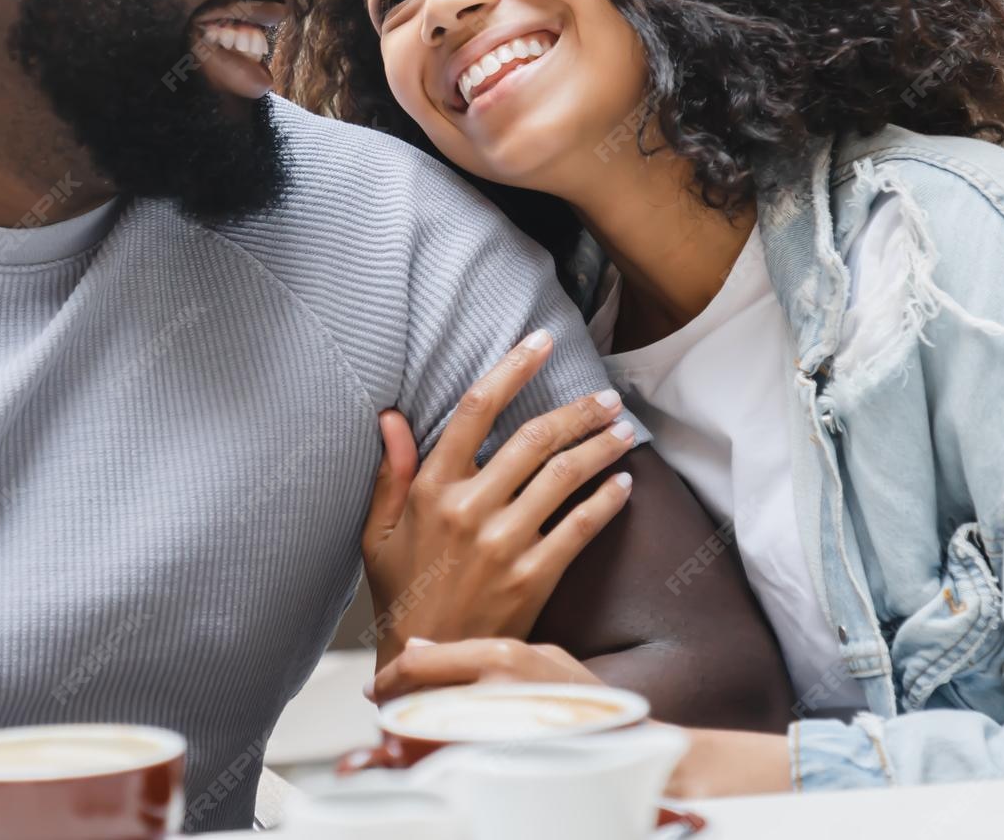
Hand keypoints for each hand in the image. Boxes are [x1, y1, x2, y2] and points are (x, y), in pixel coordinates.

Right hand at [360, 330, 638, 664]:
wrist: (427, 662)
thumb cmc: (401, 592)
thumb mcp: (378, 532)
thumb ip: (390, 472)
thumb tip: (390, 417)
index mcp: (432, 488)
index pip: (475, 409)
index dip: (512, 368)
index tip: (541, 342)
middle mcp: (470, 508)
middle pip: (533, 438)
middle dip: (577, 410)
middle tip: (606, 396)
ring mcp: (504, 542)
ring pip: (563, 476)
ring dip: (599, 448)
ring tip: (623, 430)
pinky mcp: (534, 576)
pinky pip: (579, 527)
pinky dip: (607, 501)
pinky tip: (624, 485)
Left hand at [365, 637, 792, 800]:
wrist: (637, 754)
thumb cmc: (589, 702)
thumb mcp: (540, 657)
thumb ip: (481, 653)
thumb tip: (420, 648)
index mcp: (503, 657)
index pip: (420, 662)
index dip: (390, 676)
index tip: (378, 687)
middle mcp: (496, 694)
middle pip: (414, 707)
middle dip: (388, 720)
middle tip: (374, 729)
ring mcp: (500, 735)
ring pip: (424, 744)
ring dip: (399, 750)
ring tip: (382, 758)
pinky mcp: (506, 769)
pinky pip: (450, 773)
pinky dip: (426, 773)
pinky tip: (418, 774)